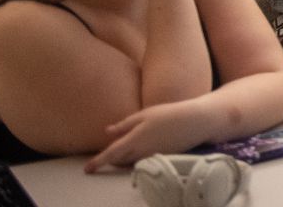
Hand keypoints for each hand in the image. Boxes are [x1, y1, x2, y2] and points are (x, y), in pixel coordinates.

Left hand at [85, 99, 207, 172]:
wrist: (196, 122)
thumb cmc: (170, 114)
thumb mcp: (145, 114)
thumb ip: (125, 124)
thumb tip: (108, 131)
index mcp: (134, 139)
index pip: (111, 154)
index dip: (98, 162)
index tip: (87, 169)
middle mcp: (141, 151)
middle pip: (119, 161)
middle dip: (110, 159)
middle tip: (104, 154)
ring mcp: (152, 156)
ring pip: (130, 162)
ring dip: (122, 159)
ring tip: (120, 151)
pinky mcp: (161, 158)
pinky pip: (142, 161)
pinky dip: (135, 158)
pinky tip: (139, 148)